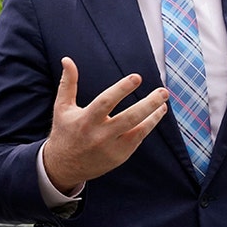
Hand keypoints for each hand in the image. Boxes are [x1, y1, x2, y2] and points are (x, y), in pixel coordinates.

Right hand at [42, 57, 168, 192]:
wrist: (64, 167)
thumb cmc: (65, 132)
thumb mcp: (62, 107)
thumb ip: (68, 83)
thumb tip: (67, 59)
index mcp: (86, 120)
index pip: (106, 102)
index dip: (122, 89)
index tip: (137, 78)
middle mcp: (100, 135)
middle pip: (129, 118)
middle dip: (149, 104)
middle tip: (163, 92)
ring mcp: (112, 148)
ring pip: (138, 131)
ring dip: (154, 116)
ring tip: (164, 103)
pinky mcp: (120, 156)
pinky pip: (138, 139)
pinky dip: (148, 126)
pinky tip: (156, 114)